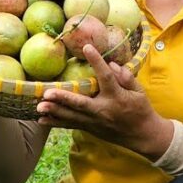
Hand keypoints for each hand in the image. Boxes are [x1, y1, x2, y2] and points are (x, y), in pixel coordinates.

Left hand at [36, 44, 173, 159]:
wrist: (143, 135)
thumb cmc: (141, 109)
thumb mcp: (139, 92)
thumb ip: (126, 78)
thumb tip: (112, 64)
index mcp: (117, 97)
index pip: (106, 77)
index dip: (97, 62)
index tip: (87, 48)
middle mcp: (103, 110)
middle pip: (80, 103)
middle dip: (63, 98)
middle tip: (47, 93)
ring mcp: (95, 122)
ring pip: (72, 116)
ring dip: (54, 111)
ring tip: (39, 106)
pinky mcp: (90, 129)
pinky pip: (70, 125)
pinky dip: (56, 122)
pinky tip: (41, 119)